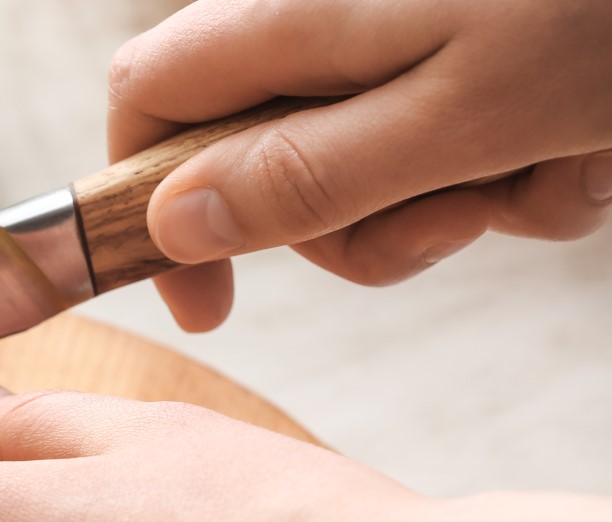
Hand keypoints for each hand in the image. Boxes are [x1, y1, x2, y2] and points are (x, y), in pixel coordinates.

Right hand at [110, 0, 611, 330]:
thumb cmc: (608, 10)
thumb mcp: (460, 114)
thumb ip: (306, 176)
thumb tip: (175, 224)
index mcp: (297, 17)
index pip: (147, 98)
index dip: (147, 204)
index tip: (206, 300)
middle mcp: (336, 21)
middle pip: (264, 158)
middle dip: (352, 225)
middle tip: (444, 222)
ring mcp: (410, 35)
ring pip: (369, 167)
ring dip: (458, 203)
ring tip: (547, 164)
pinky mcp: (477, 51)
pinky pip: (455, 144)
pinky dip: (520, 171)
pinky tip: (586, 143)